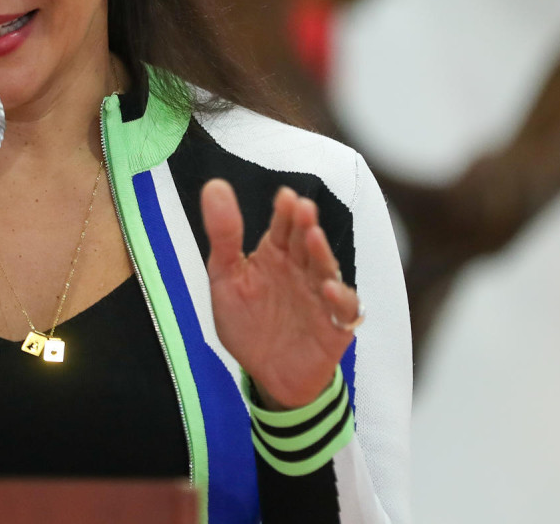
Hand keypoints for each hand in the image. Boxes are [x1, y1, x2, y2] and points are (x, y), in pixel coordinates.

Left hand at [202, 180, 361, 409]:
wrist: (265, 373)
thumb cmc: (248, 322)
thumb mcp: (225, 277)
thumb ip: (224, 235)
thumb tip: (215, 185)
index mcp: (277, 255)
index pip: (284, 226)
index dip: (285, 211)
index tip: (283, 196)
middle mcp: (302, 271)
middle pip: (307, 243)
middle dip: (305, 225)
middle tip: (301, 208)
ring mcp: (320, 297)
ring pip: (327, 270)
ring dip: (322, 254)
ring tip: (314, 237)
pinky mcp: (335, 327)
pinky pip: (344, 310)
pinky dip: (340, 299)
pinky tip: (328, 289)